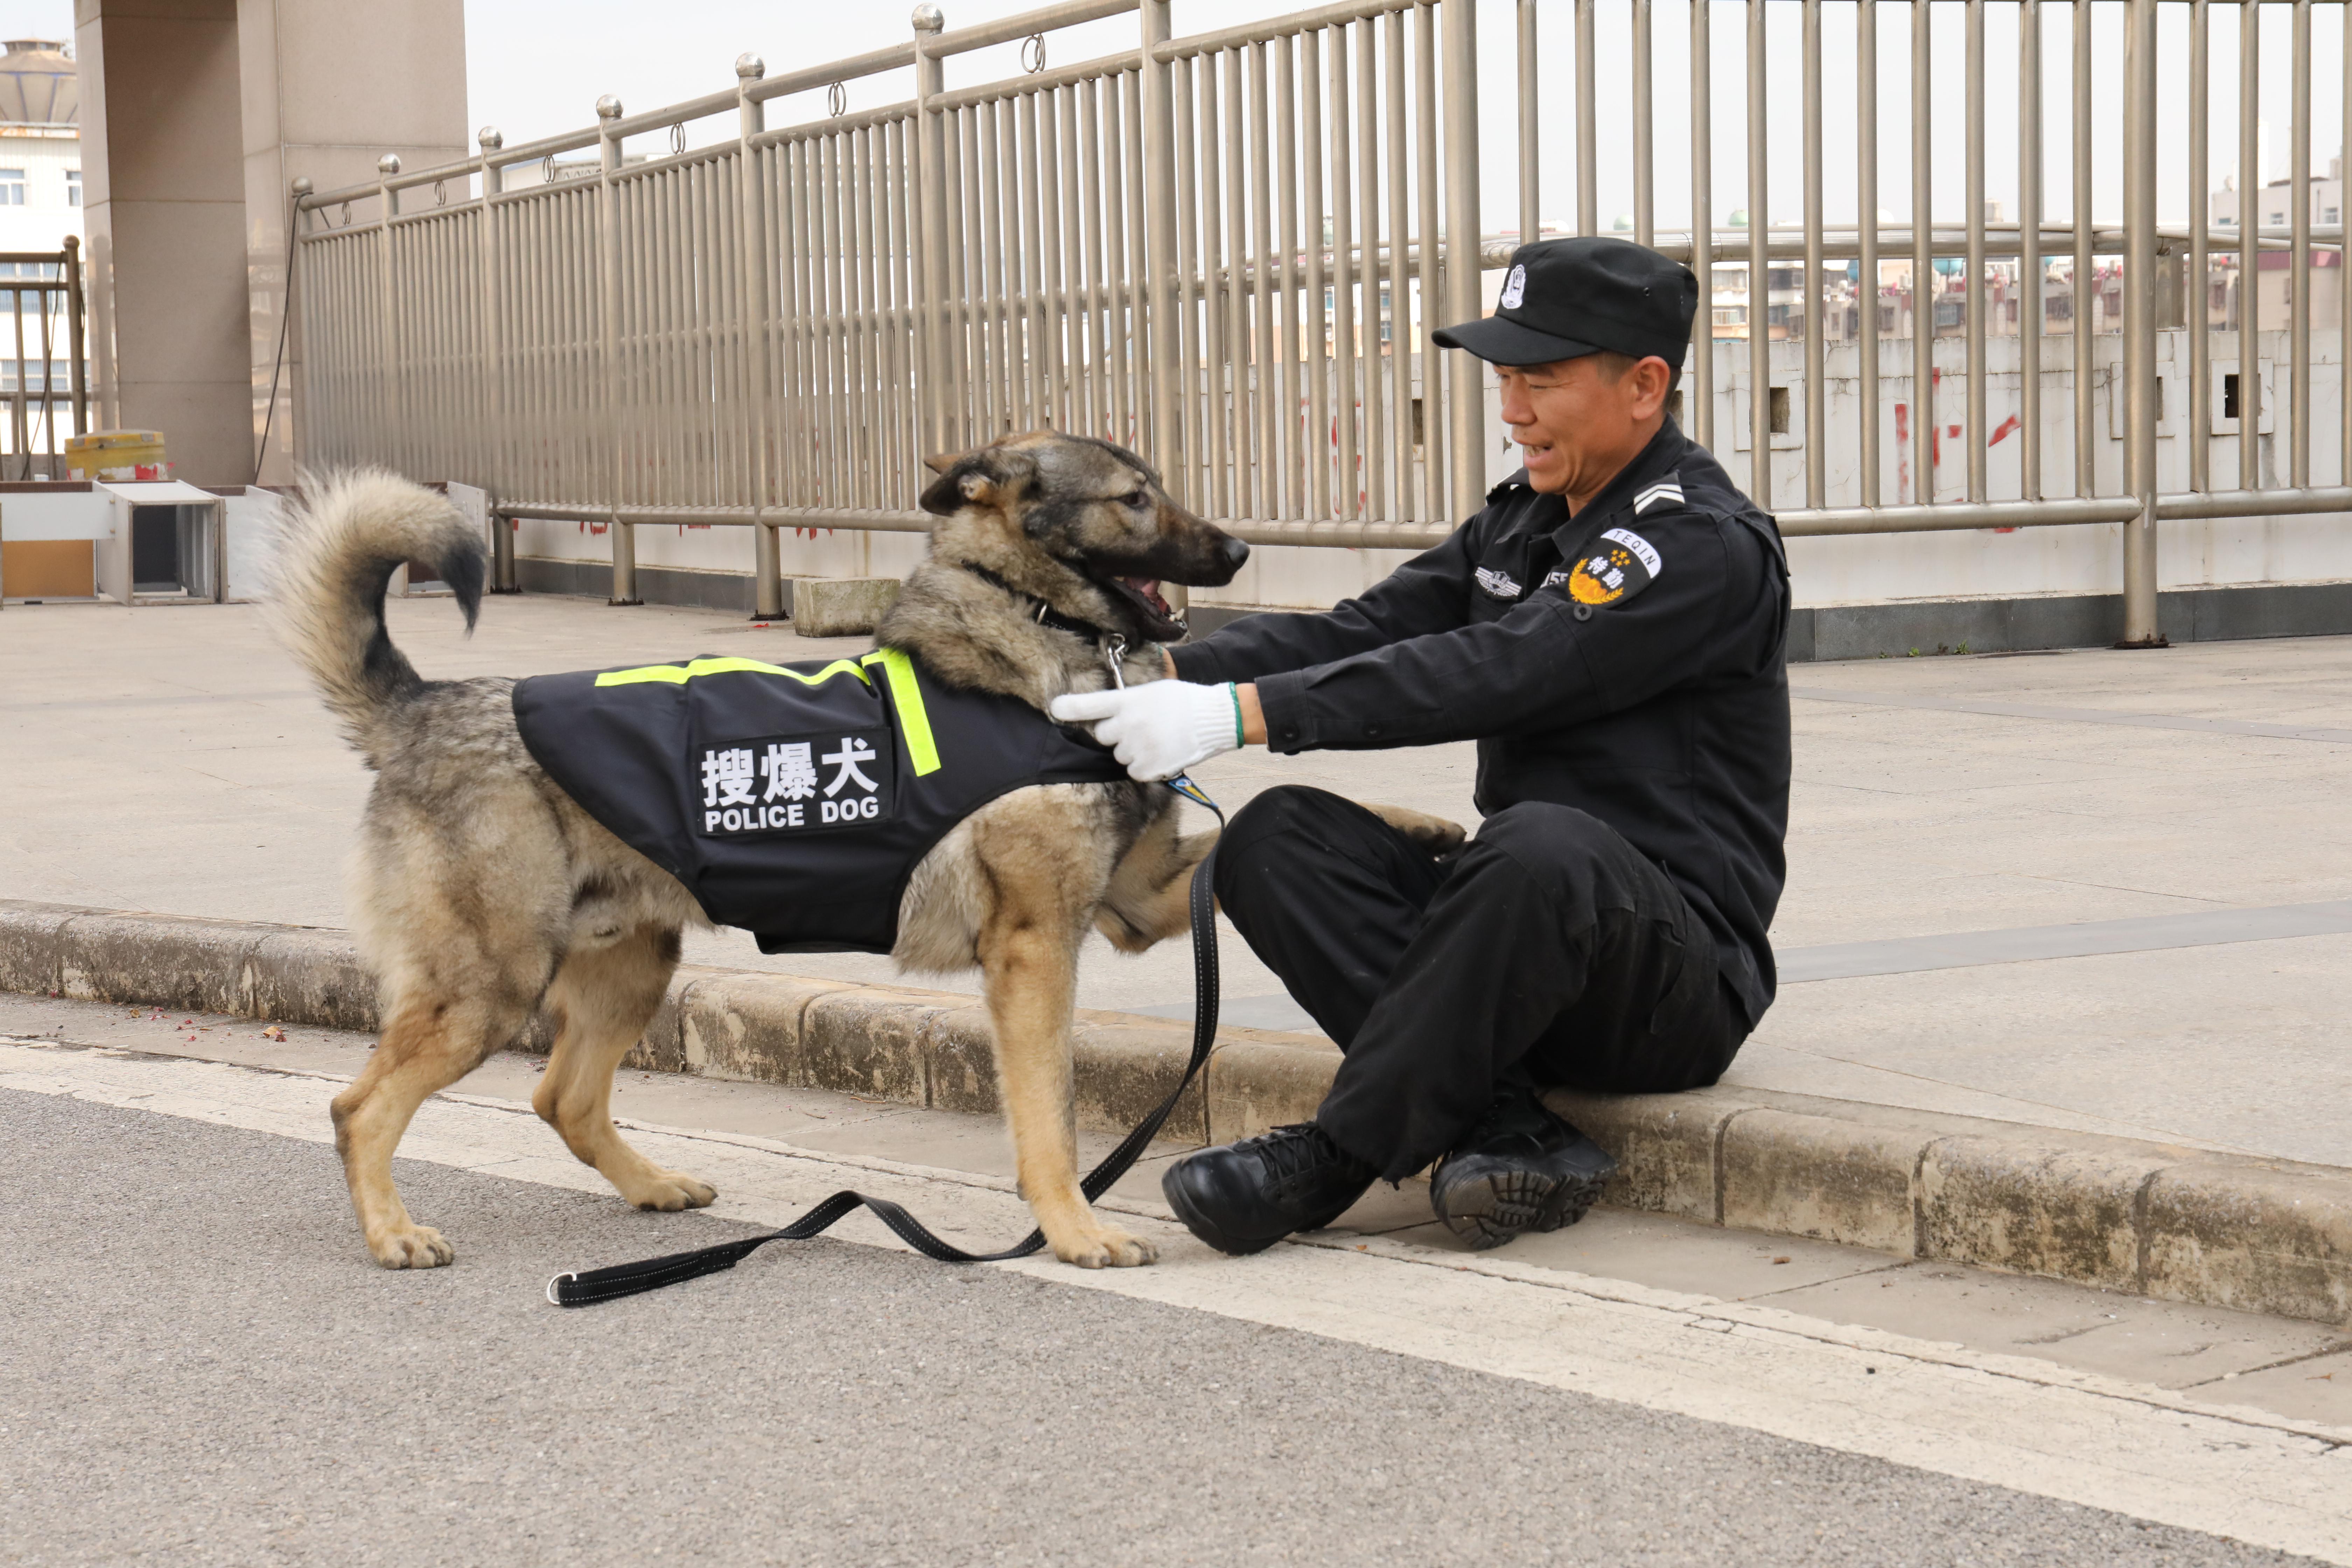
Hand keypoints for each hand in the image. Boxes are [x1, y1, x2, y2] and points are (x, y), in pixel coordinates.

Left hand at [1050, 681, 1243, 781]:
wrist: (1215, 718)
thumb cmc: (1185, 701)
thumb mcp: (1153, 691)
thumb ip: (1128, 702)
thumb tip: (1110, 713)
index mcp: (1128, 701)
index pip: (1091, 705)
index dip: (1070, 708)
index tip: (1055, 709)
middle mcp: (1128, 724)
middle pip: (1103, 736)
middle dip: (1116, 734)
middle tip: (1140, 727)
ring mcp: (1138, 747)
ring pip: (1119, 756)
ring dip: (1133, 751)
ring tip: (1157, 739)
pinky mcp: (1149, 767)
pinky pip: (1135, 772)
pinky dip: (1145, 767)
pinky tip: (1161, 753)